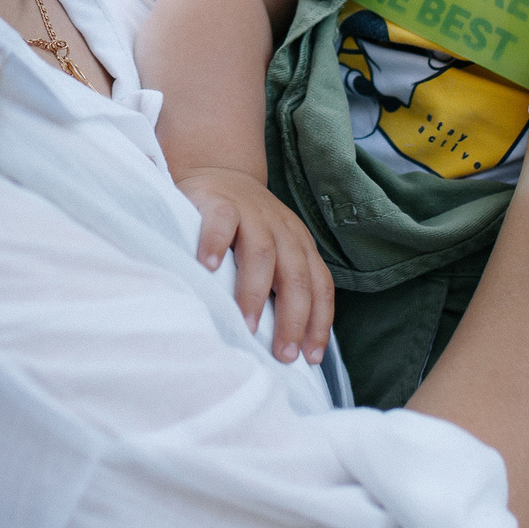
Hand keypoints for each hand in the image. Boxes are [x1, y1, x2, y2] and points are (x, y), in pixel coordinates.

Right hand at [178, 166, 333, 364]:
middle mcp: (282, 230)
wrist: (219, 169)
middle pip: (296, 276)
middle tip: (283, 354)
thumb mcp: (273, 251)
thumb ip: (280, 285)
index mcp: (300, 245)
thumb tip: (287, 346)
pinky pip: (222, 222)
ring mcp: (252, 213)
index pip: (320, 286)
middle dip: (293, 319)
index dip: (319, 322)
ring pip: (263, 253)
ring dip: (257, 292)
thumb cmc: (244, 227)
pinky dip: (216, 244)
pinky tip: (208, 268)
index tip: (311, 358)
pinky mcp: (219, 201)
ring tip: (248, 325)